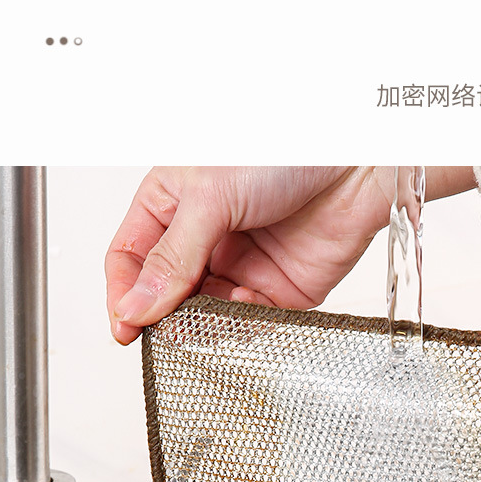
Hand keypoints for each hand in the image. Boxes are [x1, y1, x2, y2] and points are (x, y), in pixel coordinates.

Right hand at [105, 166, 475, 343]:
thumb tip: (135, 305)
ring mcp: (240, 267)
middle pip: (164, 294)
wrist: (357, 160)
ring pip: (203, 315)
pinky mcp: (278, 292)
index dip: (124, 292)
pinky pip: (248, 323)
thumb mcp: (211, 195)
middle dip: (161, 314)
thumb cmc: (284, 151)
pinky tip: (244, 307)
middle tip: (161, 330)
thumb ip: (174, 255)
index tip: (124, 324)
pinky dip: (240, 324)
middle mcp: (204, 238)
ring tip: (204, 320)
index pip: (131, 258)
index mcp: (174, 204)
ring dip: (201, 324)